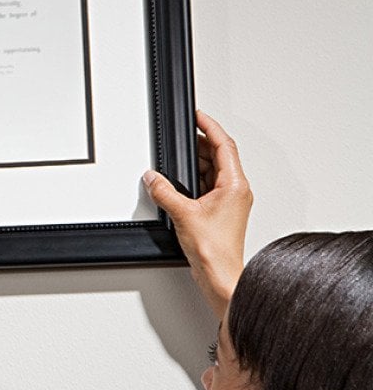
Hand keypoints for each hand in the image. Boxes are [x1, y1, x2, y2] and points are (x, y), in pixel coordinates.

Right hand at [143, 111, 251, 315]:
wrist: (220, 274)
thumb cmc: (215, 249)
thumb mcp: (182, 213)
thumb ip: (164, 191)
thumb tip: (153, 178)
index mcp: (235, 185)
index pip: (223, 145)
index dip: (210, 127)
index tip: (198, 115)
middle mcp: (236, 191)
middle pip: (218, 156)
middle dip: (199, 145)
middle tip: (182, 137)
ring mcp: (229, 202)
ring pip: (212, 172)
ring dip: (195, 165)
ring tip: (175, 164)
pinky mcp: (220, 212)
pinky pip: (207, 187)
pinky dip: (193, 181)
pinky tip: (177, 185)